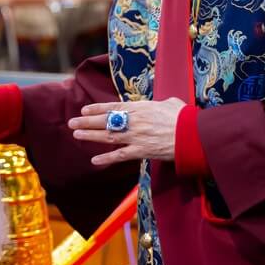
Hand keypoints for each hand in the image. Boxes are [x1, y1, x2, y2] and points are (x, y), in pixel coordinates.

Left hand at [68, 99, 186, 165]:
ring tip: (76, 134)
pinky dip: (106, 159)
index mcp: (140, 107)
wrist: (192, 134)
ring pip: (108, 136)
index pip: (113, 106)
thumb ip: (162, 104)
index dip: (97, 108)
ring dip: (90, 135)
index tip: (84, 110)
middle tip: (72, 122)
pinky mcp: (141, 151)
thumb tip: (164, 104)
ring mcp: (136, 136)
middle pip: (105, 120)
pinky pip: (119, 156)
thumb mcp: (171, 103)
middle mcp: (134, 120)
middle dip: (87, 121)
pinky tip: (94, 160)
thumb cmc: (184, 118)